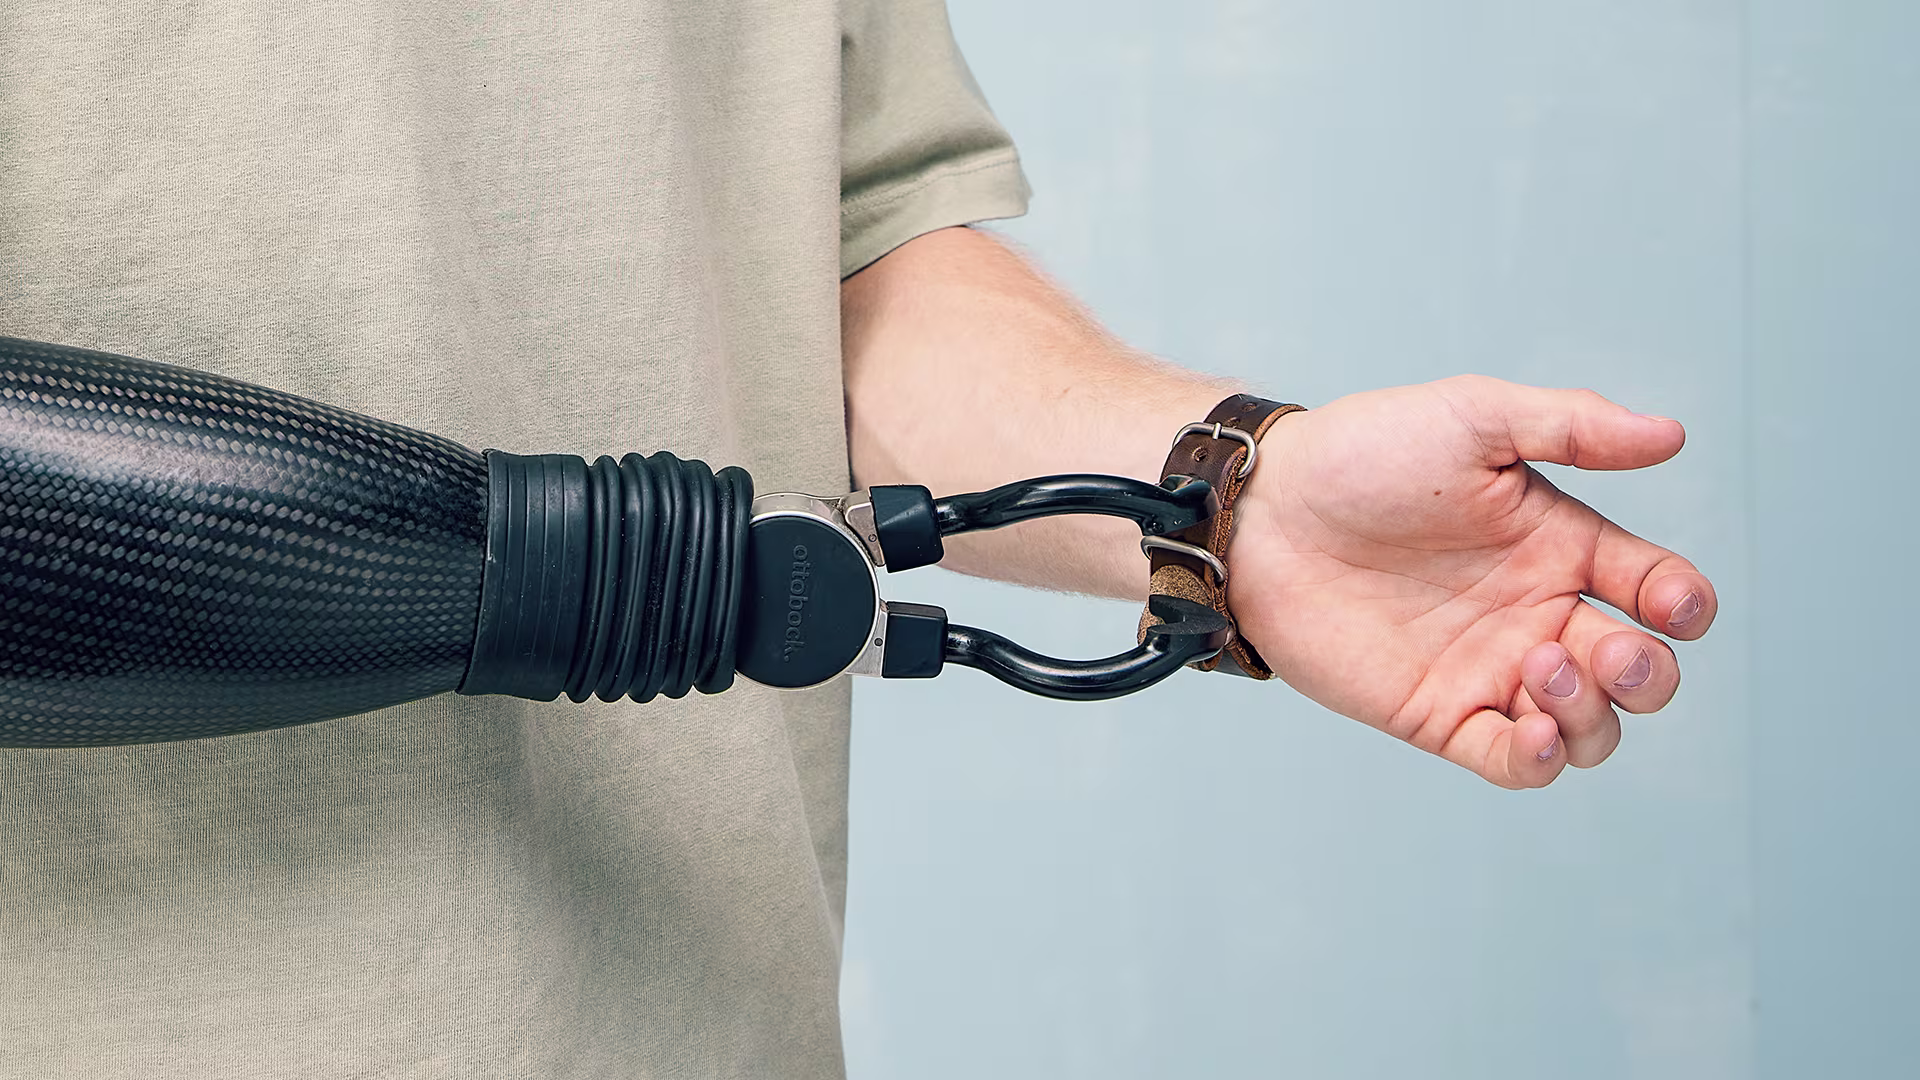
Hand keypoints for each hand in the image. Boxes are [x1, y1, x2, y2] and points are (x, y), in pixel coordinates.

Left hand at [1227, 376, 1716, 787]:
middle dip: (1649, 675)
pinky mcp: (1439, 714)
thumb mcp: (1473, 418)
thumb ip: (1572, 425)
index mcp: (1560, 546)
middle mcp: (1536, 613)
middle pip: (1639, 673)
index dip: (1683, 604)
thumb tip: (1673, 435)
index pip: (1658, 590)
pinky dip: (1540, 760)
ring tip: (1542, 666)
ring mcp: (1490, 669)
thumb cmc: (1364, 453)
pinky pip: (1514, 763)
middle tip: (1601, 649)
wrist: (1264, 512)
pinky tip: (1527, 725)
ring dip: (1593, 715)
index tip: (1668, 602)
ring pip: (1589, 730)